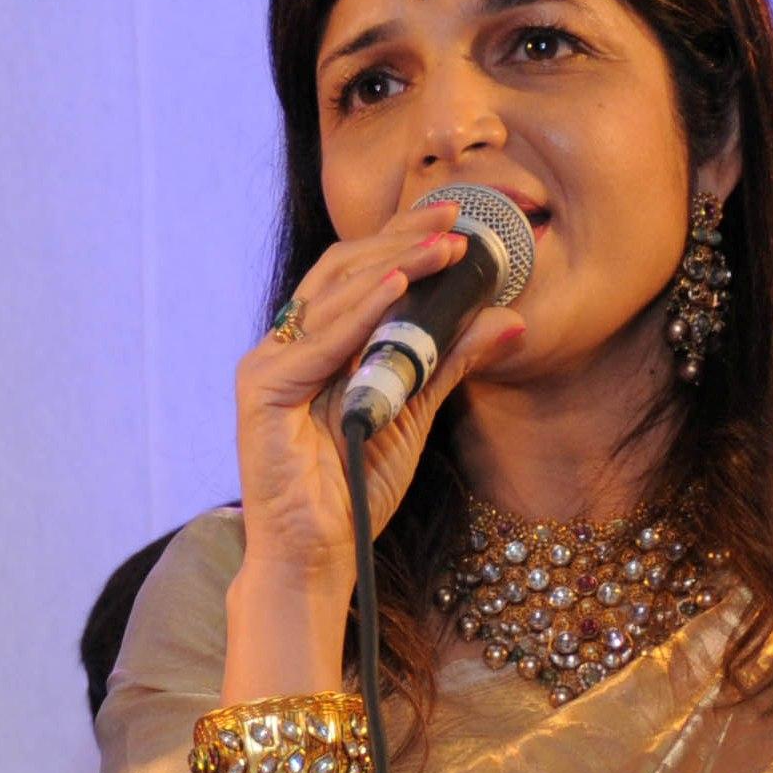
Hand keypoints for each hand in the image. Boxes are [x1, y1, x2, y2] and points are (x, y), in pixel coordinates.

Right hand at [232, 192, 530, 655]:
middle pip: (342, 269)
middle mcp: (284, 346)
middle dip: (402, 236)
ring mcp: (268, 366)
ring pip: (332, 292)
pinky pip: (320, 340)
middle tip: (458, 217)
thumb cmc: (355, 490)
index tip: (457, 216)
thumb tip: (510, 318)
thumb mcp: (416, 414)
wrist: (317, 556)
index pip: (358, 273)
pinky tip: (401, 283)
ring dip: (394, 261)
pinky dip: (362, 308)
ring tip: (447, 245)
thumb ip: (451, 362)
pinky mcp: (262, 392)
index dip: (404, 238)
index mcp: (313, 347)